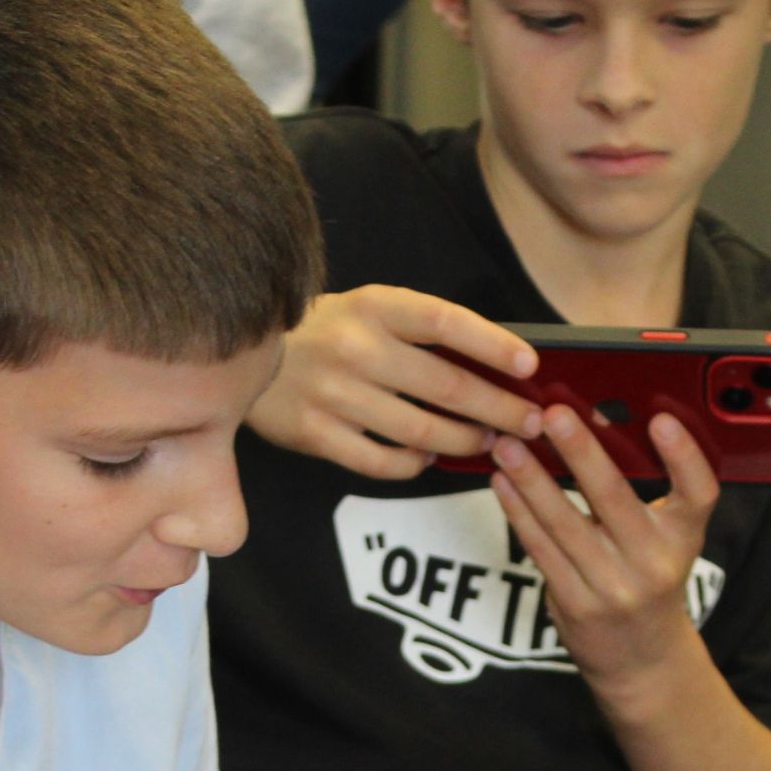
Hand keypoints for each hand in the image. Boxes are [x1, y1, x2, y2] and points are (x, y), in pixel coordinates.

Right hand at [247, 285, 545, 479]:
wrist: (240, 350)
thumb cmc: (325, 331)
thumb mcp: (370, 310)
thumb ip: (421, 332)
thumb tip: (495, 367)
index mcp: (375, 307)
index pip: (446, 322)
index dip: (493, 345)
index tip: (530, 365)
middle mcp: (356, 349)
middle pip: (447, 387)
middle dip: (500, 409)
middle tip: (531, 422)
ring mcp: (333, 395)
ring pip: (422, 431)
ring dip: (466, 441)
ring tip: (488, 442)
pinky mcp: (314, 434)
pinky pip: (383, 462)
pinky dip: (416, 463)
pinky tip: (431, 456)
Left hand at [488, 405, 717, 687]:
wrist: (641, 659)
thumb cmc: (650, 581)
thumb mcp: (667, 540)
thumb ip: (646, 494)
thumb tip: (592, 428)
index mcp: (684, 537)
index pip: (699, 493)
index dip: (684, 457)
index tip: (662, 420)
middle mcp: (654, 562)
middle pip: (615, 497)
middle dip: (580, 451)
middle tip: (552, 414)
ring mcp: (613, 586)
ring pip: (565, 522)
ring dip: (531, 478)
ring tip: (508, 444)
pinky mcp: (576, 603)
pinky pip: (541, 548)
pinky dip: (518, 511)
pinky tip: (502, 482)